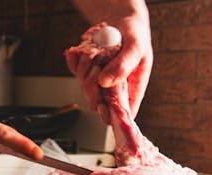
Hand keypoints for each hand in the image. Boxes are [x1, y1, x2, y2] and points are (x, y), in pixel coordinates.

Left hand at [68, 1, 152, 118]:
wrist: (122, 22)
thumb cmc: (135, 36)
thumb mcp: (136, 47)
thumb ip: (123, 65)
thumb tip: (105, 82)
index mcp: (130, 90)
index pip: (120, 114)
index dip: (110, 115)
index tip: (102, 106)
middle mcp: (113, 90)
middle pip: (96, 102)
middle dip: (92, 84)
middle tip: (98, 63)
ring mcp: (97, 83)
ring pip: (83, 87)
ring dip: (85, 68)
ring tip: (96, 51)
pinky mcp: (85, 72)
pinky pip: (75, 71)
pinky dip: (77, 60)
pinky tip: (85, 50)